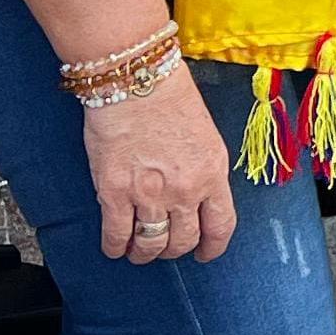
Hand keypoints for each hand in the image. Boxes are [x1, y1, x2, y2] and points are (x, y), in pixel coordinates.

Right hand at [83, 65, 235, 262]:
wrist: (136, 81)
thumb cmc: (170, 98)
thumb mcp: (206, 137)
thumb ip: (204, 170)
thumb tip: (197, 196)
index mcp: (213, 174)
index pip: (221, 225)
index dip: (213, 247)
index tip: (205, 254)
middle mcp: (185, 190)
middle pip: (183, 240)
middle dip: (174, 250)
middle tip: (165, 247)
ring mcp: (150, 194)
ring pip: (151, 244)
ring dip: (145, 253)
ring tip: (138, 250)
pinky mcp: (115, 192)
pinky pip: (117, 234)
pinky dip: (115, 247)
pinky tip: (114, 247)